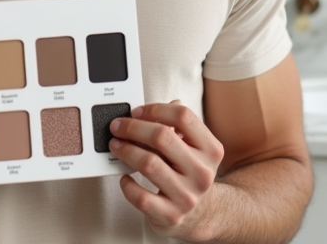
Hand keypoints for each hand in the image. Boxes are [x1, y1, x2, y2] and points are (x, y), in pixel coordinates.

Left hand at [110, 101, 225, 240]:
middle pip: (162, 137)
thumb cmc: (189, 173)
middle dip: (133, 128)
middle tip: (117, 127)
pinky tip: (124, 177)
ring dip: (126, 151)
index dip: (156, 109)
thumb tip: (149, 110)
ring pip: (149, 164)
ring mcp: (187, 196)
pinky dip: (128, 185)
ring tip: (116, 146)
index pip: (183, 116)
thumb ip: (178, 126)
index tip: (136, 111)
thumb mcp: (194, 148)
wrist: (201, 214)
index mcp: (211, 149)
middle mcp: (202, 172)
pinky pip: (142, 197)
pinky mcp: (171, 215)